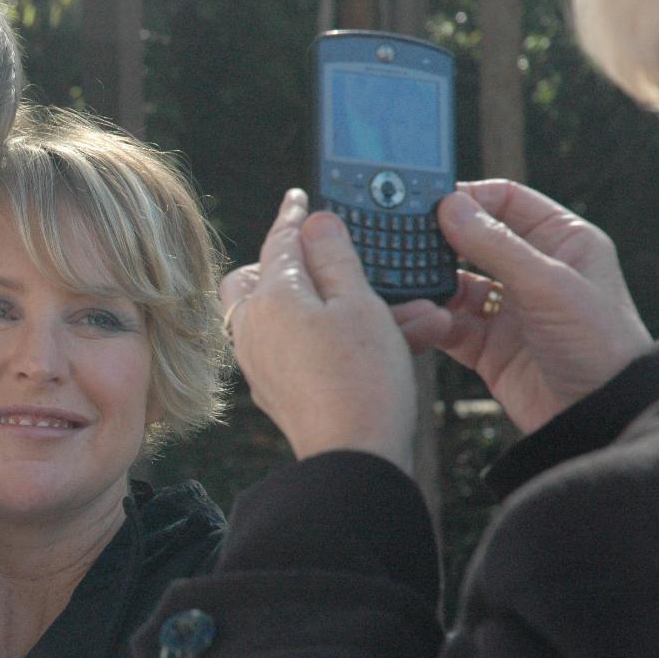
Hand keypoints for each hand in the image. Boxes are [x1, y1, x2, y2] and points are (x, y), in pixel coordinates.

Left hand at [224, 189, 417, 472]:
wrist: (352, 459)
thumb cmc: (361, 379)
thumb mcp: (358, 303)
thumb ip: (334, 256)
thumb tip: (314, 224)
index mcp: (270, 296)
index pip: (279, 240)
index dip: (293, 216)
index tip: (297, 199)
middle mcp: (253, 327)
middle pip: (259, 278)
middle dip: (293, 265)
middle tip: (326, 261)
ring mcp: (260, 361)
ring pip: (287, 316)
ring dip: (337, 309)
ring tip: (405, 317)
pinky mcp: (276, 390)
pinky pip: (296, 349)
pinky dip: (329, 339)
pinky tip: (377, 345)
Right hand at [394, 180, 652, 433]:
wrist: (598, 419)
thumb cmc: (598, 345)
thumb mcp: (549, 285)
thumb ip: (496, 245)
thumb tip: (450, 206)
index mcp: (561, 241)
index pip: (506, 200)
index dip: (469, 198)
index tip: (430, 202)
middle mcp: (532, 270)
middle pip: (472, 239)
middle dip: (439, 239)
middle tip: (404, 236)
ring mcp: (507, 308)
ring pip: (454, 281)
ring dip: (430, 282)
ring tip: (405, 279)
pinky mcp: (486, 345)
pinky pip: (447, 322)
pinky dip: (429, 317)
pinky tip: (417, 314)